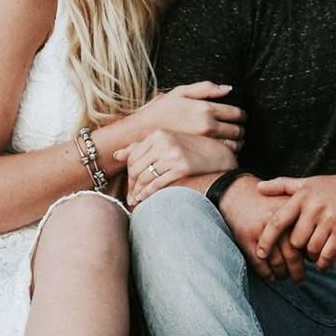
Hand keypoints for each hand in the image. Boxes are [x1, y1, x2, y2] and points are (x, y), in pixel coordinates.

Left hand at [115, 130, 237, 206]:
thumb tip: (116, 155)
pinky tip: (145, 199)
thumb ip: (142, 147)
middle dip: (130, 185)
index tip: (128, 184)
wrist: (219, 156)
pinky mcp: (182, 167)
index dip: (128, 172)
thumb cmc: (192, 150)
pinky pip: (158, 184)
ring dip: (137, 192)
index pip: (133, 155)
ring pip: (145, 176)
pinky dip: (148, 193)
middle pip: (136, 166)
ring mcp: (173, 154)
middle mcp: (164, 142)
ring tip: (135, 201)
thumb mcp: (168, 143)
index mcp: (159, 134)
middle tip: (129, 197)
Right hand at [122, 82, 244, 148]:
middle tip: (238, 129)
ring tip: (232, 141)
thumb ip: (206, 88)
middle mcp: (207, 125)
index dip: (242, 115)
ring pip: (233, 145)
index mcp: (205, 108)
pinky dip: (227, 152)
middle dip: (241, 130)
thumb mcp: (182, 92)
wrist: (144, 131)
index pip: (237, 113)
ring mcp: (203, 141)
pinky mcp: (199, 154)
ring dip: (237, 143)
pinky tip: (221, 149)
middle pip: (238, 130)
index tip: (240, 117)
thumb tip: (229, 89)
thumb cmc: (162, 109)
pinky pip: (222, 154)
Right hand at [214, 176, 307, 282]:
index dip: (312, 258)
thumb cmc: (269, 202)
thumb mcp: (292, 206)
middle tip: (300, 280)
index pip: (308, 242)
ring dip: (281, 274)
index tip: (315, 266)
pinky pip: (259, 263)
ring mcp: (261, 230)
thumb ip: (310, 227)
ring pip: (276, 262)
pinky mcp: (246, 237)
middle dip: (298, 272)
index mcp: (293, 212)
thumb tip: (334, 261)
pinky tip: (270, 276)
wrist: (238, 191)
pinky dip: (266, 274)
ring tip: (284, 277)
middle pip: (292, 255)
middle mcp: (278, 221)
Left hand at [253, 171, 335, 271]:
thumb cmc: (334, 187)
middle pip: (295, 241)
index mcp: (302, 197)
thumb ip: (282, 185)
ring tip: (316, 251)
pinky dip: (324, 263)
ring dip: (312, 256)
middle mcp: (314, 208)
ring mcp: (329, 220)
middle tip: (304, 248)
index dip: (266, 239)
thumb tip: (258, 187)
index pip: (278, 221)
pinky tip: (325, 262)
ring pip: (311, 250)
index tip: (260, 253)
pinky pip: (327, 255)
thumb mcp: (308, 183)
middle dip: (298, 249)